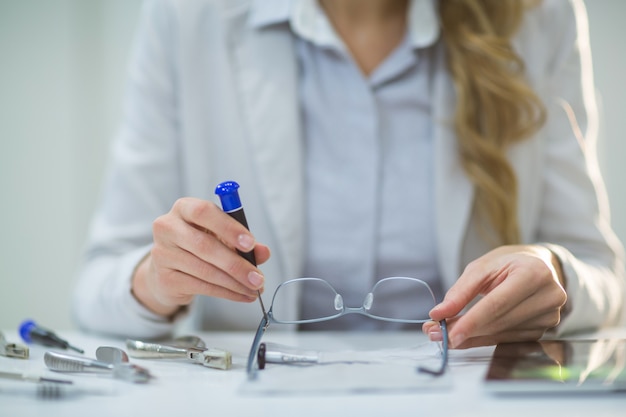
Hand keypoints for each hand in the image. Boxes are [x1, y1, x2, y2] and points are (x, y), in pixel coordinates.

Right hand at [131, 197, 270, 316]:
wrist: (167, 269)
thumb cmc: (199, 245)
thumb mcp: (221, 236)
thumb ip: (244, 241)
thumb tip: (264, 252)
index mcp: (184, 208)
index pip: (204, 212)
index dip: (229, 228)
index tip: (250, 243)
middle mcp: (168, 228)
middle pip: (205, 245)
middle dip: (236, 264)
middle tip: (258, 278)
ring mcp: (162, 254)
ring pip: (205, 270)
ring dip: (234, 282)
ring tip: (254, 288)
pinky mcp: (165, 278)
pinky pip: (201, 286)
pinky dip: (226, 292)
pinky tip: (241, 295)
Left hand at [423, 245, 566, 348]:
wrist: (540, 267)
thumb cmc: (509, 263)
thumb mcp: (482, 267)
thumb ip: (460, 291)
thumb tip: (439, 314)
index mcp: (534, 274)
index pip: (498, 304)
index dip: (472, 321)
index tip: (449, 334)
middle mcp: (547, 297)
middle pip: (499, 322)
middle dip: (465, 330)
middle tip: (436, 333)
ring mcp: (549, 316)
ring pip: (501, 335)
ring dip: (471, 337)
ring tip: (445, 334)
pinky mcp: (544, 330)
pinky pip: (507, 340)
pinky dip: (483, 339)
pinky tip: (466, 336)